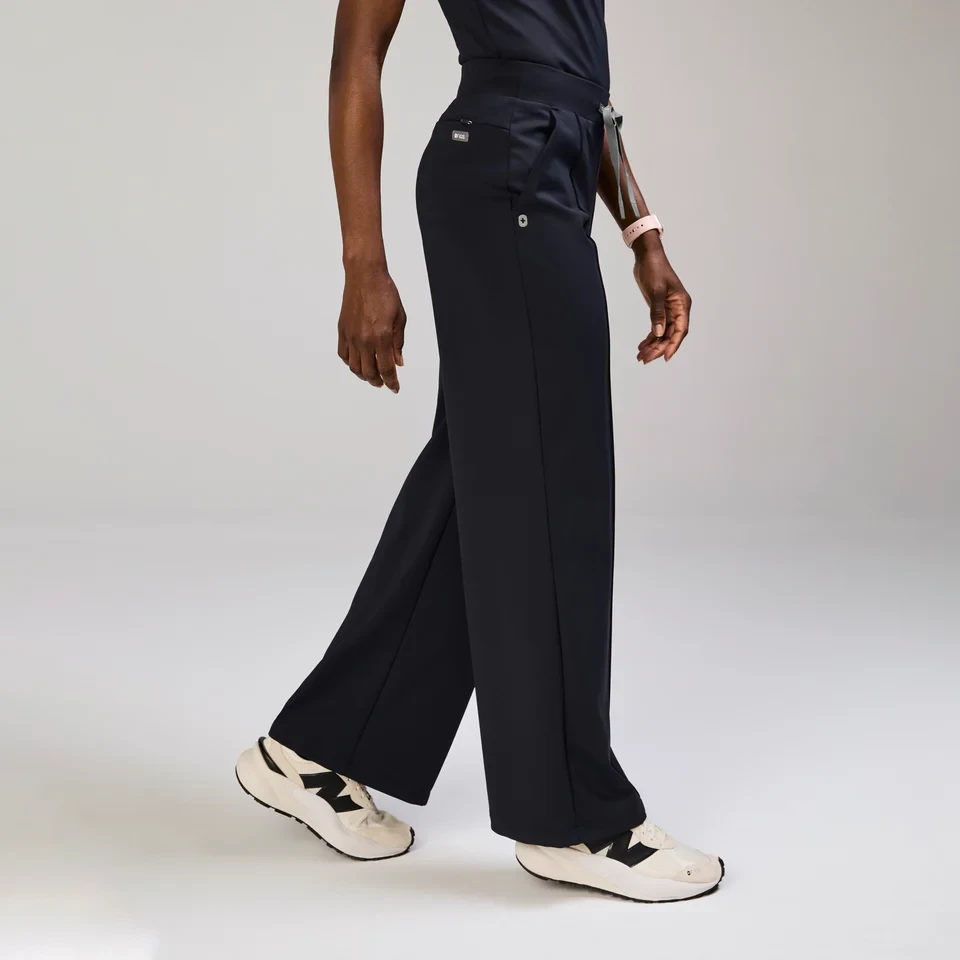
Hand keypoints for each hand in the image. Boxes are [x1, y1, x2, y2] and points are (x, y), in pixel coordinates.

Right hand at [337, 263, 405, 392]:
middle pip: (369, 372)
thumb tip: (399, 362)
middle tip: (384, 382)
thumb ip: (398, 343)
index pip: (387, 369)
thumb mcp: (400, 318)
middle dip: (378, 381)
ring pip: (354, 367)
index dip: (392, 382)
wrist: (365, 276)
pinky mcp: (342, 331)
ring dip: (363, 375)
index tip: (395, 388)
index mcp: (382, 337)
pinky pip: (343, 354)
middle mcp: (365, 340)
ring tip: (371, 375)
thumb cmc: (385, 293)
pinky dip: (350, 363)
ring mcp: (351, 336)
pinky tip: (358, 362)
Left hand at [632, 234, 691, 363]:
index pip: (680, 330)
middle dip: (658, 348)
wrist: (647, 256)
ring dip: (653, 345)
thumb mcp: (655, 291)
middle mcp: (678, 309)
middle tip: (645, 359)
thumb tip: (658, 333)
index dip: (673, 345)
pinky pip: (656, 327)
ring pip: (662, 333)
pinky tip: (642, 345)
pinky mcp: (659, 309)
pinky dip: (650, 337)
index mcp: (682, 304)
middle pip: (670, 335)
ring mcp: (668, 310)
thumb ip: (657, 313)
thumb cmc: (654, 269)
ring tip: (641, 356)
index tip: (665, 357)